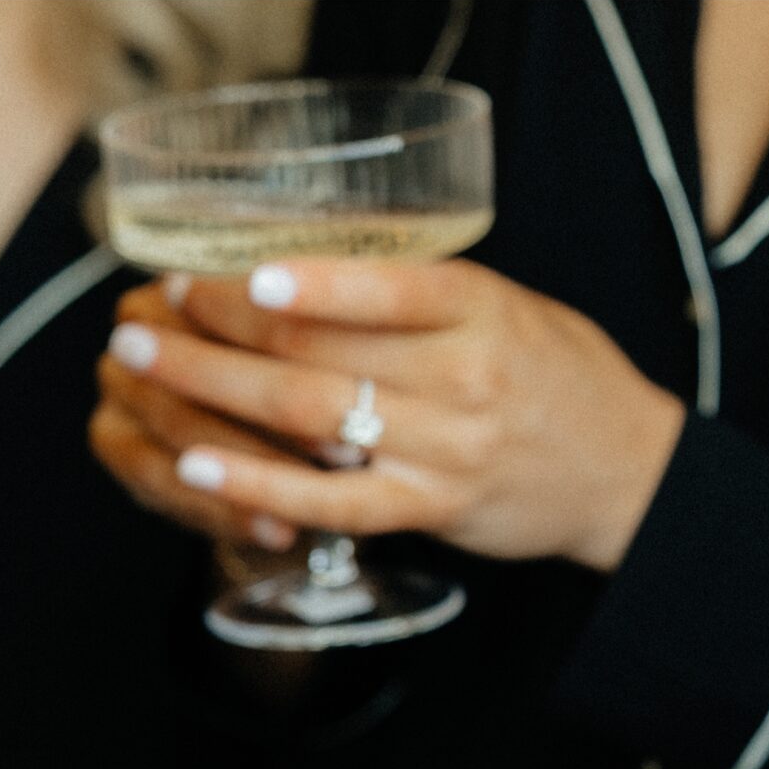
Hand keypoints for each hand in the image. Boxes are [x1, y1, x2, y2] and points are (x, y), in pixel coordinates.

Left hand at [89, 261, 688, 575]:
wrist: (626, 468)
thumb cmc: (557, 370)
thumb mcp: (507, 304)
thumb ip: (418, 291)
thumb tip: (298, 258)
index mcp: (482, 309)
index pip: (379, 287)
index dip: (291, 281)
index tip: (217, 267)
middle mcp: (465, 377)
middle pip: (320, 352)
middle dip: (216, 328)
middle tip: (143, 308)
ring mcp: (447, 449)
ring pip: (310, 421)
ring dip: (212, 392)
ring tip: (144, 364)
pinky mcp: (432, 509)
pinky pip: (331, 502)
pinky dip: (257, 484)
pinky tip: (196, 465)